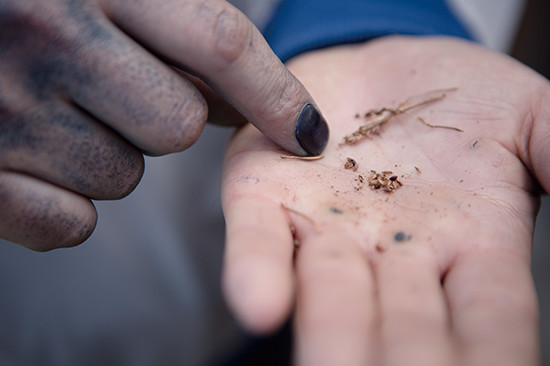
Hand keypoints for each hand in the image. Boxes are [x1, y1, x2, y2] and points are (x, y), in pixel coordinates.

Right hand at [0, 0, 327, 249]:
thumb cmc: (30, 8)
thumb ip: (175, 27)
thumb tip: (242, 105)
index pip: (221, 43)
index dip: (276, 94)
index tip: (310, 134)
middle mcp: (45, 36)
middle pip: (180, 125)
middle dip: (164, 119)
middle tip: (117, 93)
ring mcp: (5, 111)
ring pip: (124, 177)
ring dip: (109, 156)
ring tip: (60, 117)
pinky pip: (72, 224)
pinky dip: (65, 204)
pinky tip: (35, 162)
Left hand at [221, 36, 549, 365]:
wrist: (382, 66)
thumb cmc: (461, 99)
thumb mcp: (524, 116)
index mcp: (468, 247)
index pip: (487, 319)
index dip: (488, 353)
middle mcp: (394, 255)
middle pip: (403, 326)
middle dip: (400, 361)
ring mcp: (327, 231)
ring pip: (329, 294)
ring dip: (332, 333)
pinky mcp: (267, 198)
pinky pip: (261, 240)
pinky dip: (258, 270)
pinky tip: (261, 304)